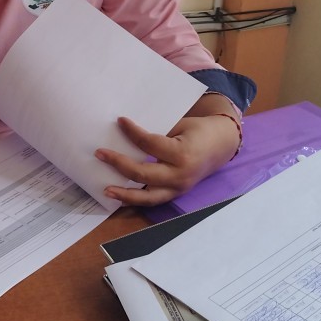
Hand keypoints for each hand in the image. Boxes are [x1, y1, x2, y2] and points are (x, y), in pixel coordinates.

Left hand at [96, 112, 239, 207]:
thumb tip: (127, 133)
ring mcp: (178, 188)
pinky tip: (121, 196)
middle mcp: (180, 175)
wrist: (221, 146)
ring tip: (106, 189)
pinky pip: (153, 200)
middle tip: (100, 153)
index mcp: (182, 154)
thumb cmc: (198, 131)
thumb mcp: (180, 125)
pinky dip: (136, 199)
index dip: (132, 132)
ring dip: (124, 194)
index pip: (149, 144)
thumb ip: (157, 133)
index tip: (120, 121)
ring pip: (147, 197)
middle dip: (119, 163)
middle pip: (143, 174)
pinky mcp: (176, 194)